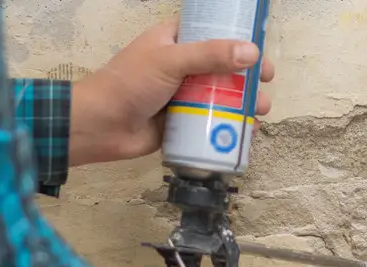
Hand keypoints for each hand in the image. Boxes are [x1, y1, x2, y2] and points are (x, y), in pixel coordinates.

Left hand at [68, 17, 275, 166]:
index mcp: (174, 41)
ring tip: (261, 112)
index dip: (239, 42)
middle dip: (247, 78)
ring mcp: (181, 95)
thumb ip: (210, 55)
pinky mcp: (180, 121)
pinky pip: (209, 121)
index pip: (212, 34)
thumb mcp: (171, 60)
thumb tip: (252, 53)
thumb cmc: (129, 84)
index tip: (260, 53)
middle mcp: (180, 66)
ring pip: (219, 96)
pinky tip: (246, 132)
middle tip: (266, 85)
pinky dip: (228, 125)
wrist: (100, 126)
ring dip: (243, 103)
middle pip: (222, 68)